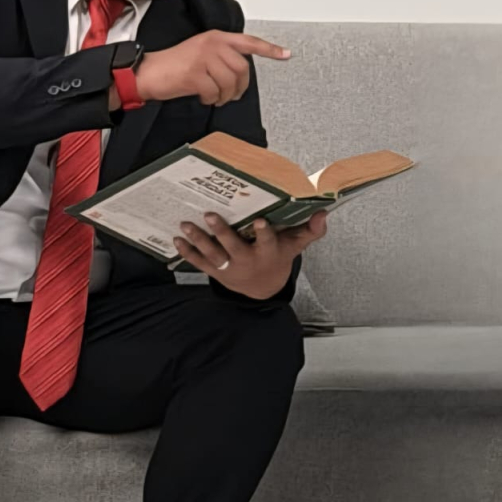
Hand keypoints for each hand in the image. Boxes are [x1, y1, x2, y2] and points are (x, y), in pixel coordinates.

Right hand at [135, 31, 290, 105]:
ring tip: (214, 96)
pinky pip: (215, 92)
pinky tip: (202, 96)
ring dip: (224, 95)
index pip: (248, 42)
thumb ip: (222, 57)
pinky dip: (210, 99)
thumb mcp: (200, 53)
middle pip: (242, 69)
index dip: (269, 50)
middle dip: (239, 87)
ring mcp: (203, 58)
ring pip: (230, 83)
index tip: (285, 54)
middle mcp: (211, 44)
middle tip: (229, 94)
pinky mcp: (195, 73)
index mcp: (215, 37)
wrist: (148, 72)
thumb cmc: (174, 65)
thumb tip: (241, 73)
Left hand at [173, 210, 328, 298]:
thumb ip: (310, 230)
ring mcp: (230, 268)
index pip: (268, 242)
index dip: (263, 233)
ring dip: (198, 240)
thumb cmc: (278, 258)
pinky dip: (188, 252)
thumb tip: (324, 213)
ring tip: (186, 225)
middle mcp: (248, 261)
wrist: (262, 288)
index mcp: (268, 253)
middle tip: (210, 214)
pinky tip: (177, 239)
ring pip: (213, 255)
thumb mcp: (295, 246)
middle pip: (234, 247)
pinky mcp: (216, 272)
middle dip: (222, 232)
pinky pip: (200, 263)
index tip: (259, 221)